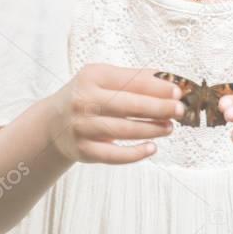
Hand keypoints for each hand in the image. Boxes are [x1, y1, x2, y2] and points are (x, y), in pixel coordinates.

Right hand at [49, 63, 183, 164]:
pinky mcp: (83, 150)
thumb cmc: (87, 97)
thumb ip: (133, 78)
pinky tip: (152, 148)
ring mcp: (82, 127)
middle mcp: (84, 101)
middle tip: (179, 110)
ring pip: (124, 131)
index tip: (178, 91)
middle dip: (159, 108)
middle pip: (129, 106)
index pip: (130, 81)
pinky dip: (135, 153)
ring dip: (151, 130)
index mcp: (92, 77)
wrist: (53, 123)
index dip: (157, 87)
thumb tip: (169, 80)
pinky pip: (114, 155)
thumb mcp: (103, 79)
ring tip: (169, 127)